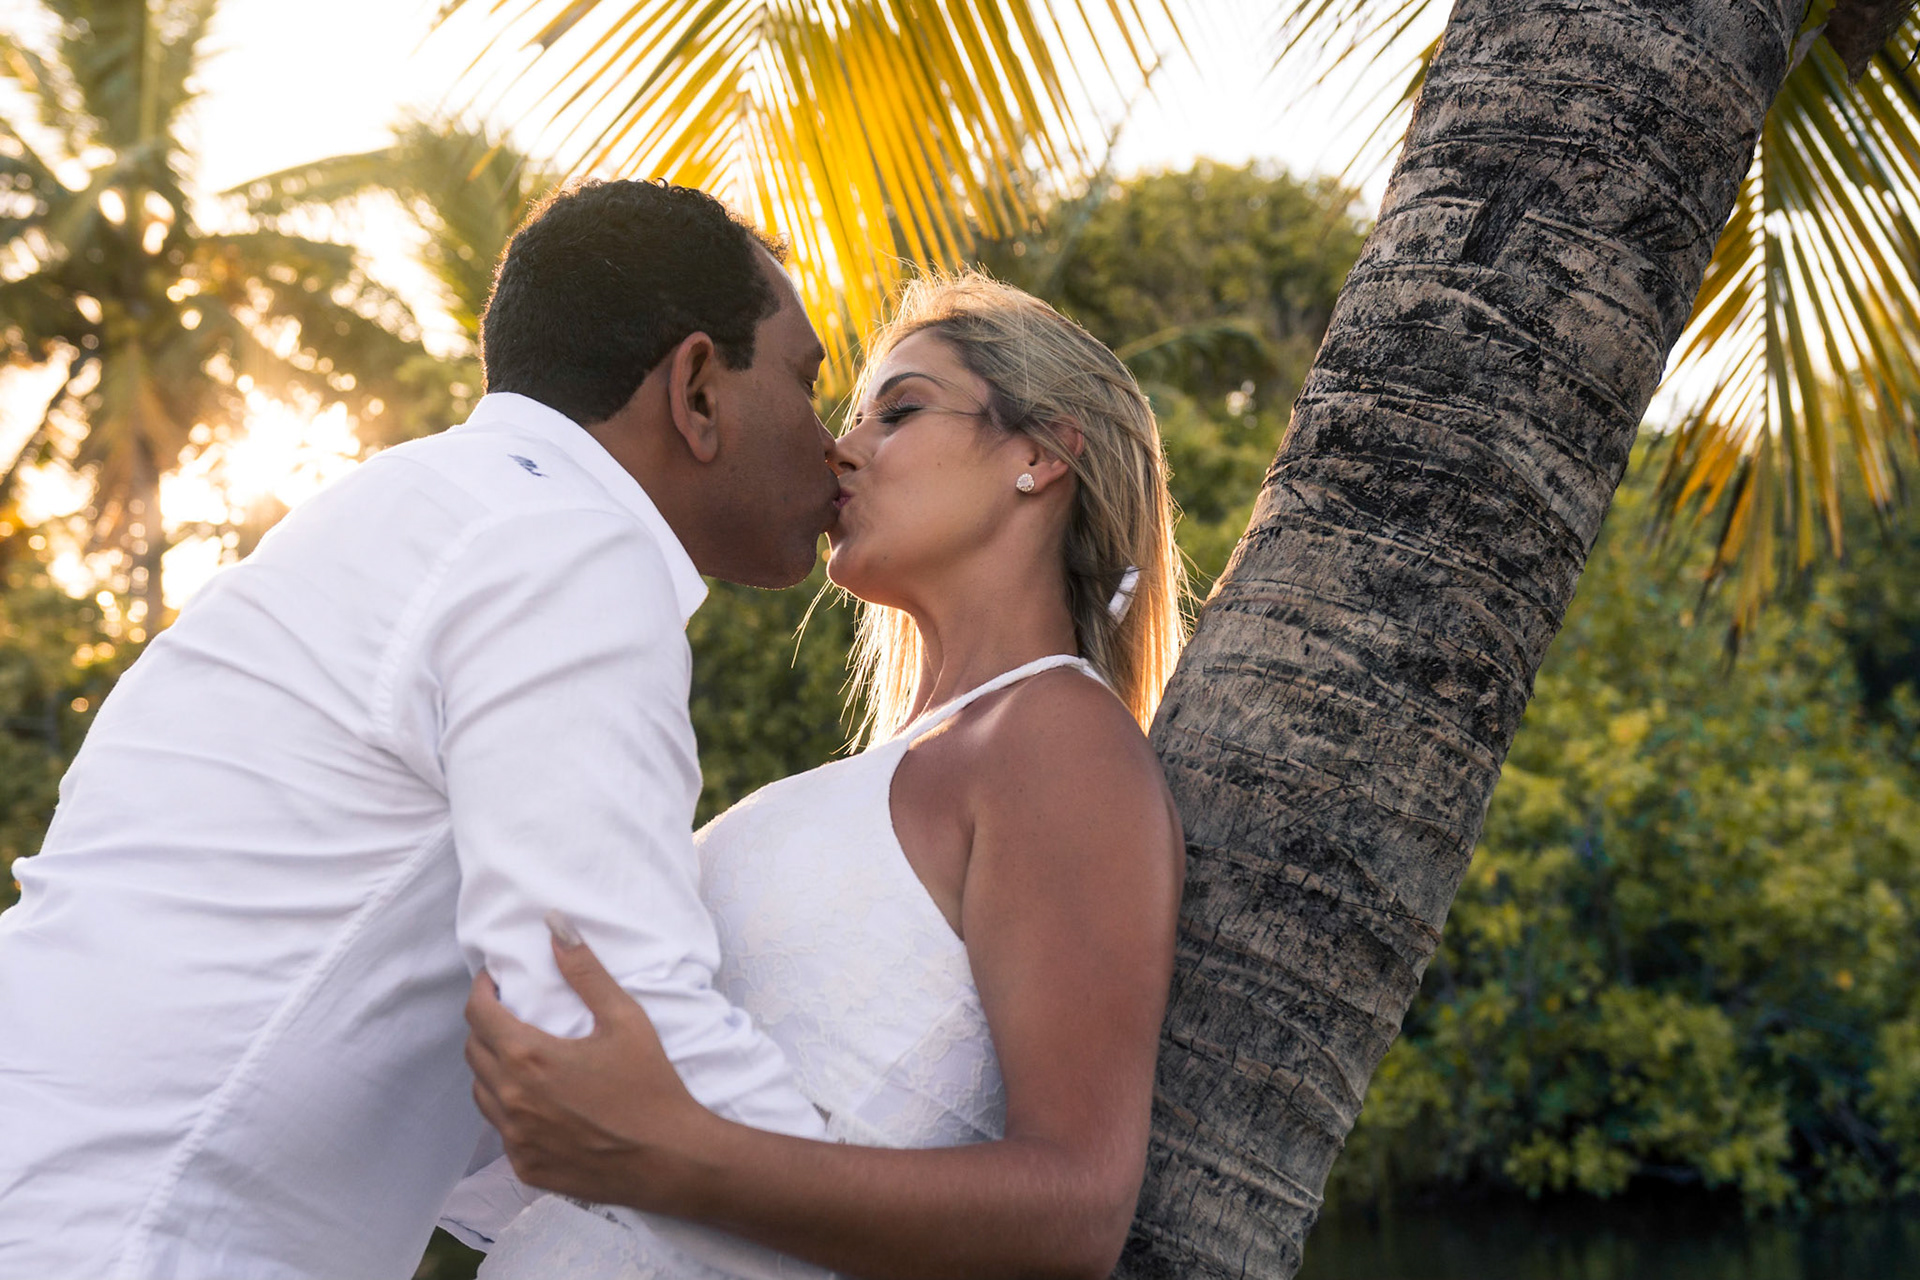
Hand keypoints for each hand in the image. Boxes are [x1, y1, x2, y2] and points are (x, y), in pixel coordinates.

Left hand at [464, 917, 719, 1211]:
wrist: (670, 1158)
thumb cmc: (651, 1085)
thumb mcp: (625, 1019)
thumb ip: (585, 971)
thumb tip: (556, 925)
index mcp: (529, 1057)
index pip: (478, 1014)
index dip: (482, 991)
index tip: (494, 982)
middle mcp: (512, 1099)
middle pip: (474, 1052)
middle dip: (487, 1027)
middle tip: (512, 1015)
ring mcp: (516, 1138)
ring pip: (482, 1093)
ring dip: (494, 1069)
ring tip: (525, 1058)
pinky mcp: (526, 1165)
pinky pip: (502, 1131)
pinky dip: (513, 1110)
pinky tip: (542, 1102)